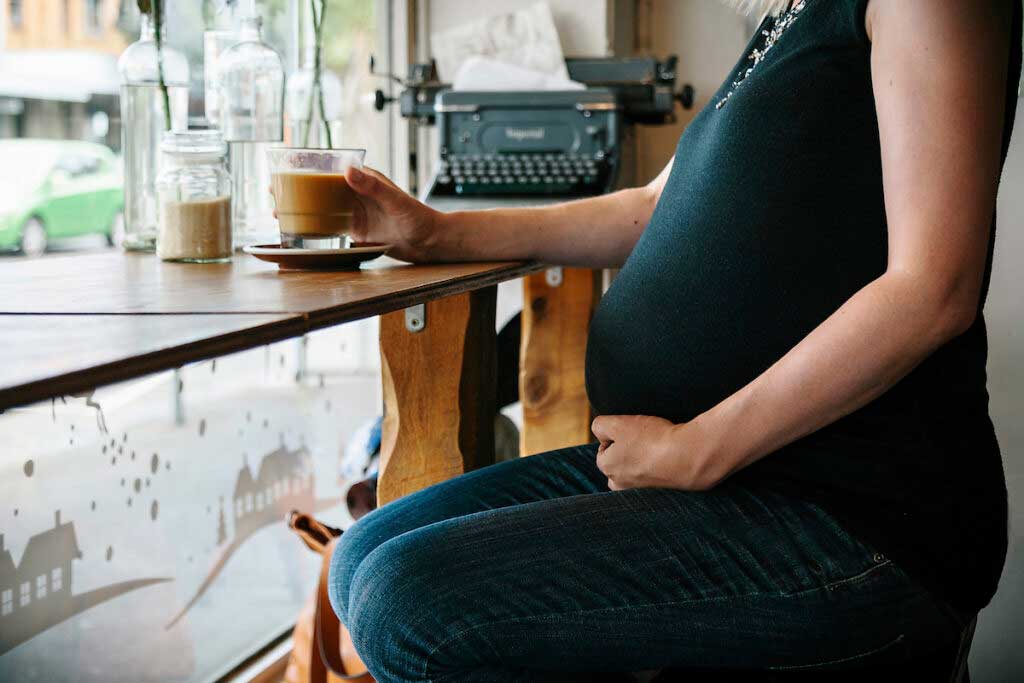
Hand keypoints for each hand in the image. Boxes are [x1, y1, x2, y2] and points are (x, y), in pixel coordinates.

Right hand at [270, 166, 440, 261]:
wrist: (431, 242)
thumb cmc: (419, 218)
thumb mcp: (396, 201)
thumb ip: (373, 187)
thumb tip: (348, 170)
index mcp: (366, 180)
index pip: (332, 168)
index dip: (308, 167)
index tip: (287, 168)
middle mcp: (358, 194)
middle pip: (321, 187)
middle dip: (297, 188)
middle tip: (273, 192)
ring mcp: (357, 213)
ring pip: (323, 207)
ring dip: (302, 209)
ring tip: (278, 213)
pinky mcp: (359, 231)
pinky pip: (332, 226)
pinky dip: (314, 227)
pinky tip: (298, 230)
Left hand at [591, 414, 722, 491]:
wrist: (688, 457)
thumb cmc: (651, 439)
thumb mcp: (618, 424)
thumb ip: (600, 425)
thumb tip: (600, 433)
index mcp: (607, 468)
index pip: (604, 448)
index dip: (618, 435)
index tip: (634, 432)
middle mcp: (620, 485)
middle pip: (619, 462)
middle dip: (629, 450)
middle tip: (646, 440)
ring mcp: (640, 492)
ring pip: (636, 471)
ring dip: (644, 460)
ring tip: (658, 449)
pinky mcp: (660, 494)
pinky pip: (654, 478)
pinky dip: (659, 468)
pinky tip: (669, 459)